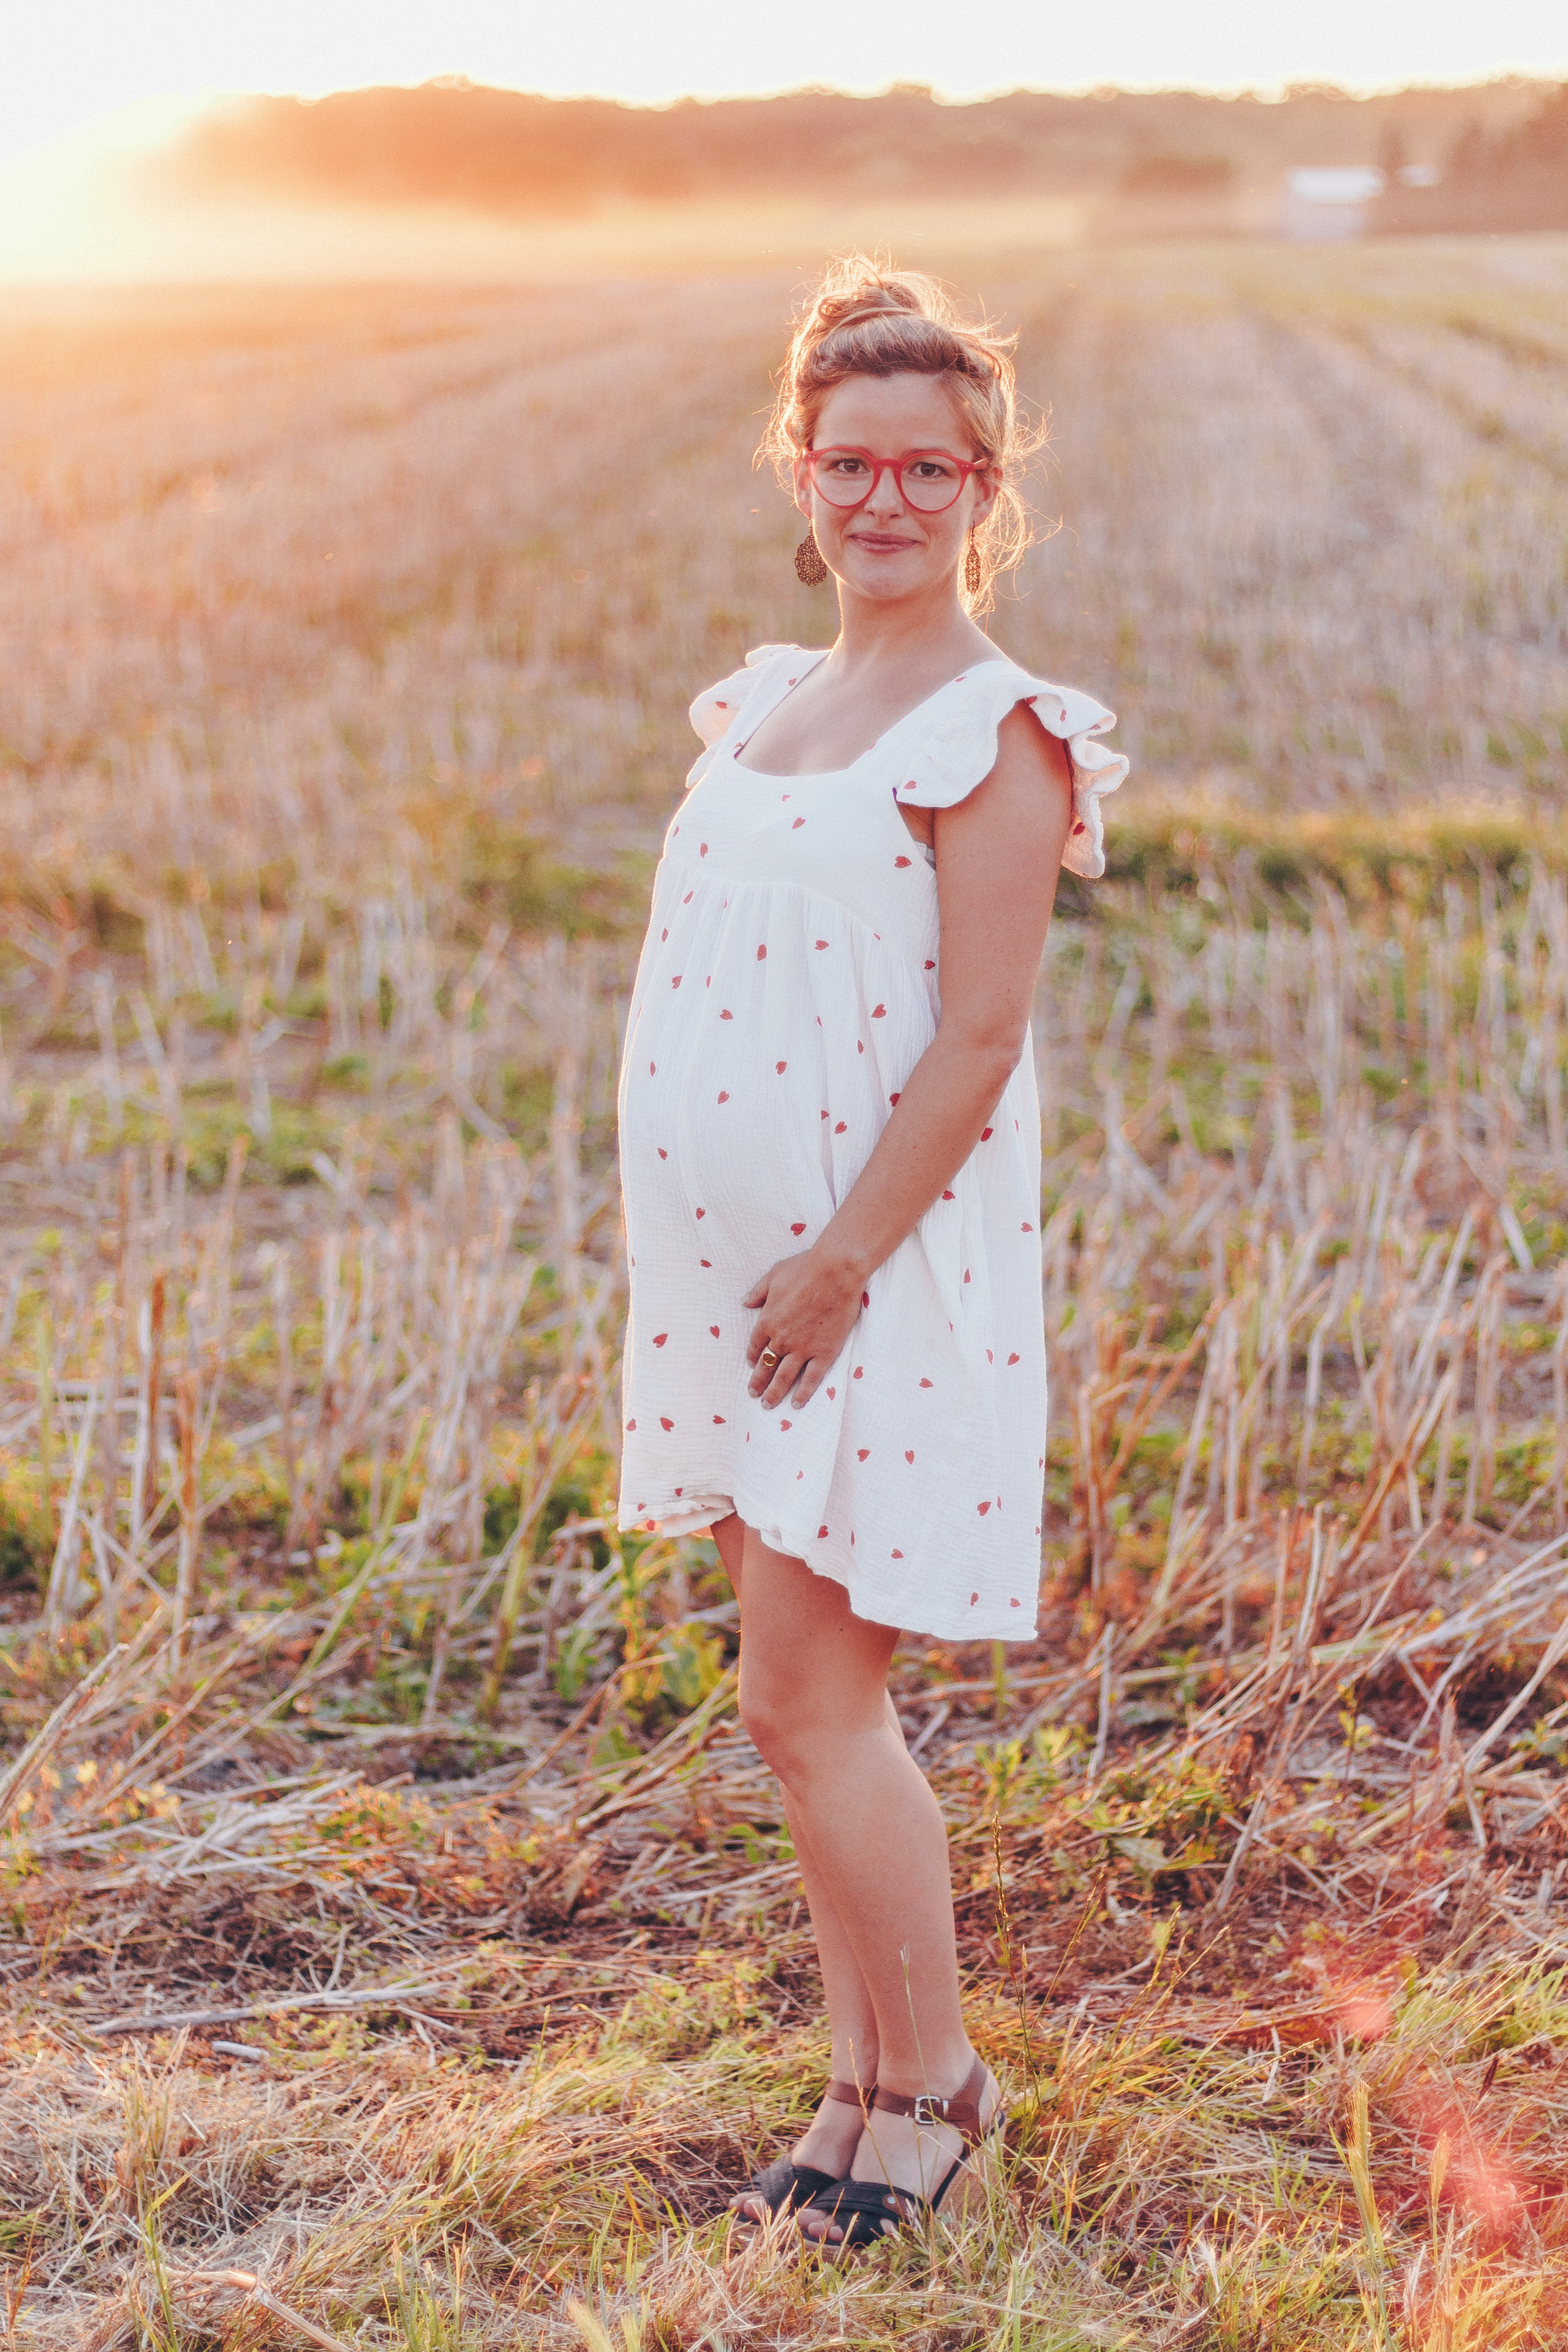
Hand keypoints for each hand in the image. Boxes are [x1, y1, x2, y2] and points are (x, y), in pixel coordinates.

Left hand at [743, 1245, 864, 1408]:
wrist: (835, 1272)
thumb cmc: (805, 1268)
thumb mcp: (774, 1275)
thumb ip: (758, 1291)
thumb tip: (744, 1302)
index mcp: (767, 1320)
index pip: (756, 1345)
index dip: (752, 1357)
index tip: (751, 1364)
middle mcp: (781, 1339)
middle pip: (766, 1366)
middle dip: (758, 1382)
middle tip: (753, 1395)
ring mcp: (803, 1348)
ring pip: (784, 1377)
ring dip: (774, 1393)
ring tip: (767, 1405)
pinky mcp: (824, 1353)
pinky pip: (811, 1378)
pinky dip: (803, 1393)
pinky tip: (796, 1404)